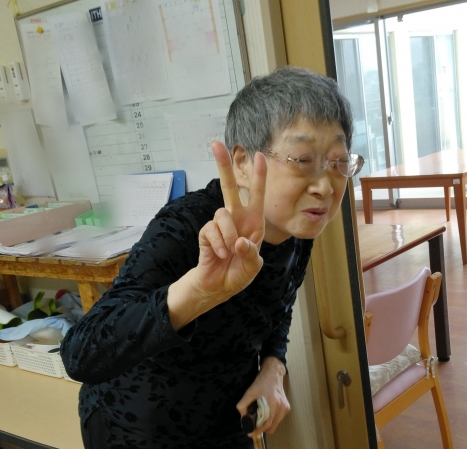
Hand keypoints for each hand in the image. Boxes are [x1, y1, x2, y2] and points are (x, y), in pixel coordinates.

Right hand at [192, 141, 266, 299]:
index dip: (258, 176)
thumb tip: (239, 241)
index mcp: (253, 222)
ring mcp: (220, 225)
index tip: (259, 155)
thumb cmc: (239, 273)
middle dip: (223, 165)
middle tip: (215, 143)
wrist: (219, 287)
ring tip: (230, 253)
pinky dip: (219, 245)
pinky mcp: (206, 233)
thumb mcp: (253, 266)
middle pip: (228, 187)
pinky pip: (211, 231)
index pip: (256, 195)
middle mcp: (236, 219)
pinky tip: (220, 255)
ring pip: (222, 214)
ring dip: (228, 236)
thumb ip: (250, 253)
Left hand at [236, 357, 289, 436]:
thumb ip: (243, 405)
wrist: (273, 374)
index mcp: (273, 403)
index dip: (258, 430)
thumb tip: (242, 418)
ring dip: (267, 424)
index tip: (250, 433)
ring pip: (275, 424)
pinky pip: (278, 419)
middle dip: (261, 429)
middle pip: (271, 427)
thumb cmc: (261, 383)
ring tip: (259, 417)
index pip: (266, 423)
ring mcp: (285, 408)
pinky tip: (266, 412)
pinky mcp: (287, 408)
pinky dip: (271, 419)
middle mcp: (281, 407)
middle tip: (253, 426)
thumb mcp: (249, 392)